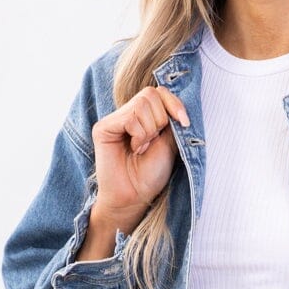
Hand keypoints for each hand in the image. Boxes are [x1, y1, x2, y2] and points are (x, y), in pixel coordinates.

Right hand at [89, 84, 189, 229]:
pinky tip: (134, 149)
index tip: (185, 122)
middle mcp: (127, 113)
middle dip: (160, 121)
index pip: (159, 92)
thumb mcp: (169, 143)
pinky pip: (130, 118)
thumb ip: (171, 119)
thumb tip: (176, 101)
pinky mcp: (103, 127)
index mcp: (144, 116)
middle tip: (152, 143)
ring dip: (149, 131)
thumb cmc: (151, 175)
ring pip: (141, 104)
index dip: (174, 103)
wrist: (135, 197)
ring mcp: (114, 119)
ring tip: (142, 149)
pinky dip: (139, 136)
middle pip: (151, 94)